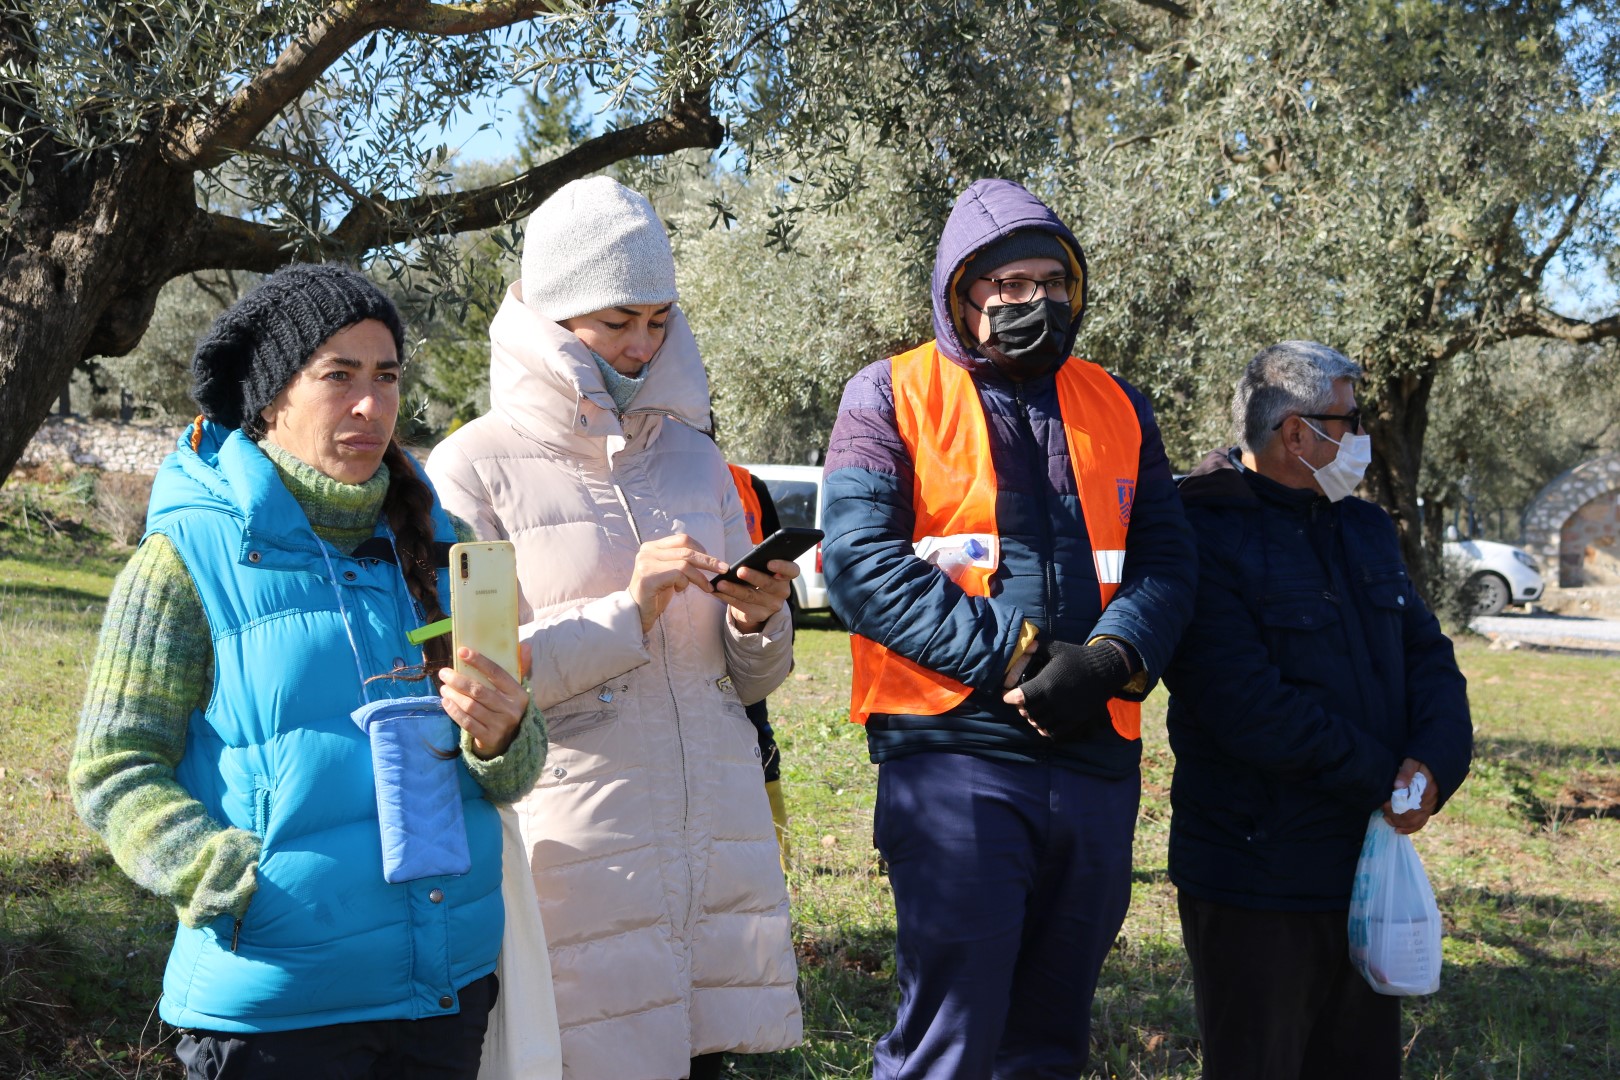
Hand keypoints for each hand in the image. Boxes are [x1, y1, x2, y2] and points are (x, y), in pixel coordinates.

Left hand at [438, 642, 531, 759]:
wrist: (511, 743)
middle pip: (479, 691)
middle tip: (444, 673)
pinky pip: (467, 723)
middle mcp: (511, 710)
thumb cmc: (508, 709)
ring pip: (471, 707)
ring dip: (453, 695)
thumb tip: (524, 646)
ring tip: (444, 687)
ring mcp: (500, 725)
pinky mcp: (489, 738)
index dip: (479, 661)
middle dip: (458, 680)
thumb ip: (519, 668)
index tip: (462, 652)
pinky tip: (445, 702)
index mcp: (519, 694)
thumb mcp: (515, 691)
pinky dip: (454, 711)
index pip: (497, 673)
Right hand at [628, 533, 726, 632]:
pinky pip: (677, 575)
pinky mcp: (648, 577)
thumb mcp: (668, 572)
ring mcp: (646, 563)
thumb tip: (708, 557)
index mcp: (652, 546)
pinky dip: (685, 584)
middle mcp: (647, 551)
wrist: (636, 612)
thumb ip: (680, 561)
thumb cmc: (655, 592)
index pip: (682, 539)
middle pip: (686, 550)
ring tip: (707, 587)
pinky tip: (680, 591)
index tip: (713, 560)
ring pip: (684, 563)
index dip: (701, 548)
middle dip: (708, 561)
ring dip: (700, 576)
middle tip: (724, 569)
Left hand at [715, 558, 798, 632]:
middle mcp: (782, 592)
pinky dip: (727, 597)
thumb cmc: (759, 575)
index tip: (769, 563)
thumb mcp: (762, 567)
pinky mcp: (759, 615)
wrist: (756, 601)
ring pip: (751, 596)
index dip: (782, 567)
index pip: (792, 571)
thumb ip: (760, 560)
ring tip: (721, 583)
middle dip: (753, 577)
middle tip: (739, 571)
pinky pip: (741, 606)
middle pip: (769, 584)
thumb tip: (749, 555)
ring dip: (734, 589)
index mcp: (786, 576)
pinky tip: (717, 591)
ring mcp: (772, 606)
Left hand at [1002, 639, 1128, 740]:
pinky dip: (1045, 729)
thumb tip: (1022, 646)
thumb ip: (1036, 647)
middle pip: (1028, 712)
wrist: (1105, 670)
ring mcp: (1064, 712)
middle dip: (1021, 707)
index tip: (1006, 695)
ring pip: (1039, 723)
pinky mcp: (1074, 720)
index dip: (1010, 697)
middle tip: (1020, 702)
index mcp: (1046, 683)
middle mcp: (1054, 700)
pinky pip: (1054, 732)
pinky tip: (1043, 723)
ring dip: (1032, 718)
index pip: (1020, 697)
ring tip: (1031, 712)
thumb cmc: (1078, 657)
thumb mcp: (1056, 647)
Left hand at [1381, 758, 1436, 834]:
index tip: (1383, 804)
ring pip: (1416, 821)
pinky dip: (1410, 828)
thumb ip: (1405, 772)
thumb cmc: (1421, 760)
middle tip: (1383, 812)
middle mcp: (1430, 799)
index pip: (1409, 803)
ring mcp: (1430, 805)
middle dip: (1395, 816)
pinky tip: (1398, 830)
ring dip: (1400, 823)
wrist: (1437, 761)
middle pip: (1412, 815)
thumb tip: (1397, 786)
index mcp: (1426, 788)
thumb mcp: (1413, 761)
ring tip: (1387, 820)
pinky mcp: (1430, 808)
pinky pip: (1421, 822)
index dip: (1395, 807)